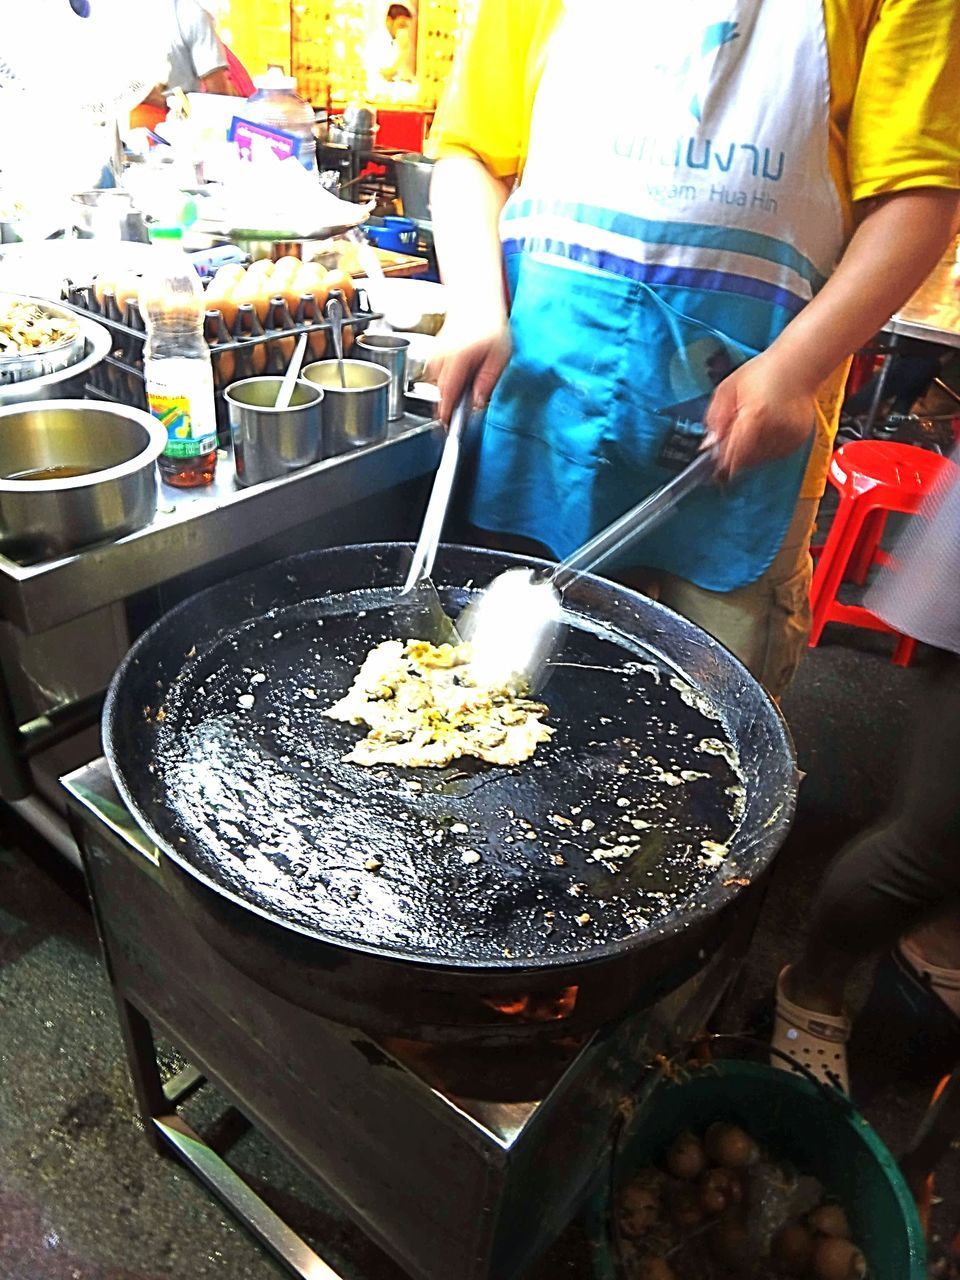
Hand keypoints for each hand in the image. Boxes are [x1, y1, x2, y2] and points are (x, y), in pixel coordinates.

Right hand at [425, 312, 511, 423]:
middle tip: (467, 404)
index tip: (448, 429)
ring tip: (469, 377)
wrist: (474, 303)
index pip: (447, 394)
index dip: (447, 415)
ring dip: (452, 390)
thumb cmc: (490, 326)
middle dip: (452, 403)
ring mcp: (434, 355)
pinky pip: (437, 376)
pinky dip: (448, 380)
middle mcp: (441, 357)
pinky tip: (462, 370)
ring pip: (439, 386)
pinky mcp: (433, 355)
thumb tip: (477, 404)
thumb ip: (488, 381)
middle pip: (441, 393)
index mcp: (458, 358)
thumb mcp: (499, 356)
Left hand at [703, 351, 817, 480]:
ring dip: (749, 452)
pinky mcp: (798, 441)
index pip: (733, 456)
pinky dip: (765, 448)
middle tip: (733, 434)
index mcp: (755, 416)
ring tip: (752, 425)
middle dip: (734, 454)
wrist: (798, 365)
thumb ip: (715, 418)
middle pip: (745, 461)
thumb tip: (709, 444)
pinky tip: (766, 427)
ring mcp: (789, 438)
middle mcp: (775, 430)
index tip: (713, 464)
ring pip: (759, 460)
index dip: (721, 462)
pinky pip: (774, 455)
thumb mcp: (728, 389)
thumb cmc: (762, 372)